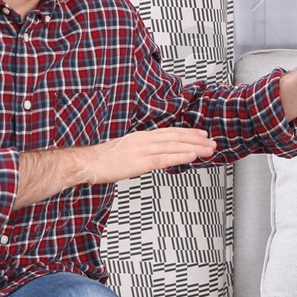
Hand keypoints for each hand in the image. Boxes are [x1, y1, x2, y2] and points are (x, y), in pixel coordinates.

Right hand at [14, 127, 216, 208]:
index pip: (169, 133)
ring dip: (194, 147)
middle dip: (196, 139)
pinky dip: (180, 156)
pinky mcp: (139, 162)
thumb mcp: (125, 152)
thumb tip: (154, 156)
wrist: (85, 163)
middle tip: (212, 142)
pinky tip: (193, 156)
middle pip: (175, 137)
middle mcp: (143, 140)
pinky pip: (164, 159)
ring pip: (174, 146)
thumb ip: (141, 152)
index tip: (201, 135)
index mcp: (140, 137)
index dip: (187, 133)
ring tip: (209, 149)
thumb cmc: (101, 160)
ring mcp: (142, 150)